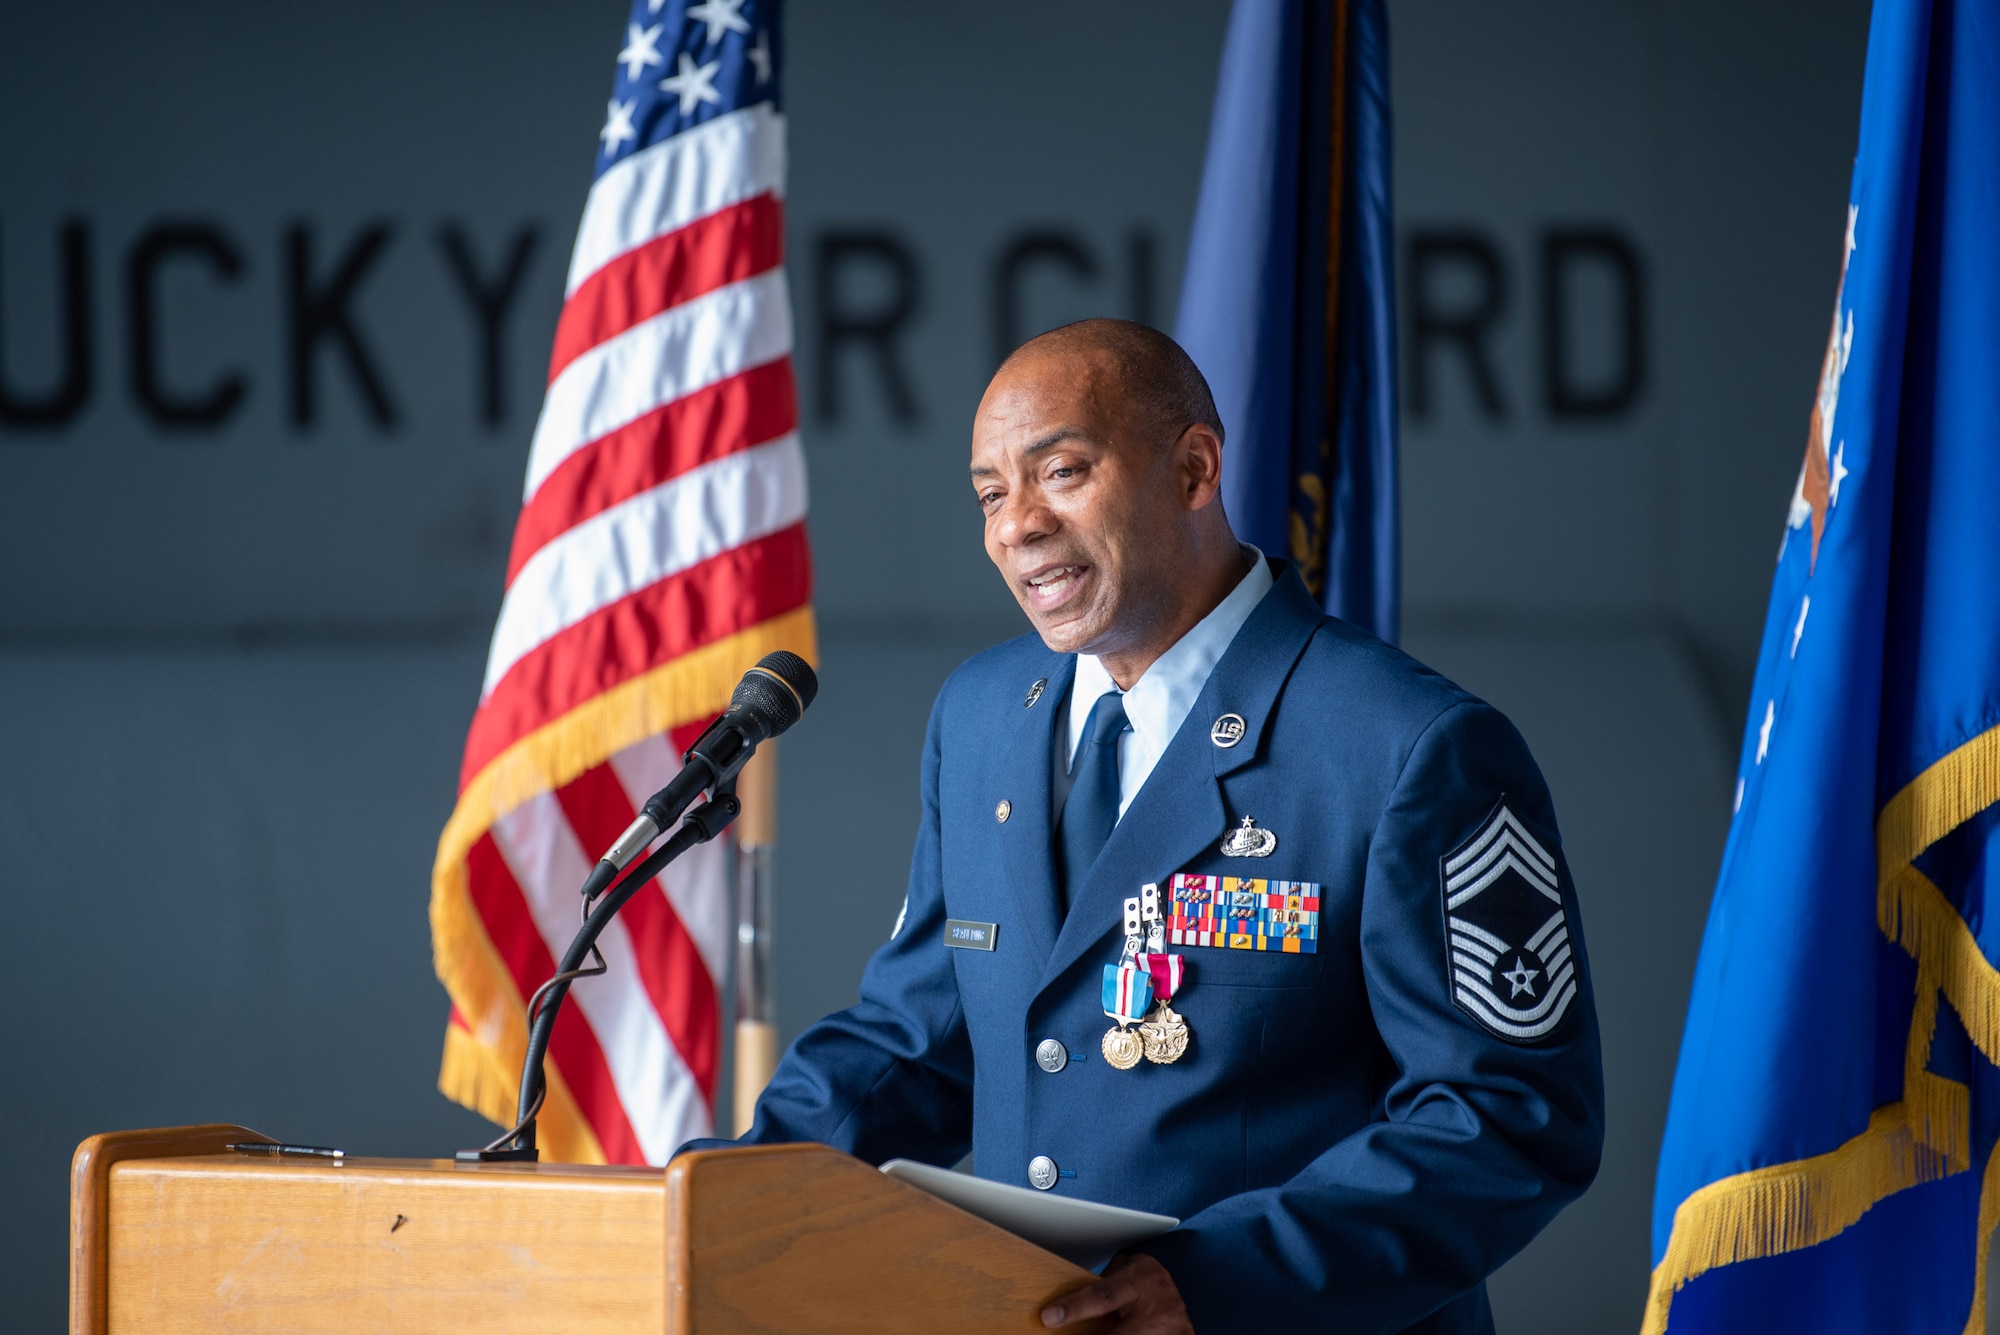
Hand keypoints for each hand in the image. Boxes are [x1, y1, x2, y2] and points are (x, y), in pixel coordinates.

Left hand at [1040, 1252, 1193, 1332]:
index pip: (1102, 1296)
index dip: (1074, 1307)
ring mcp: (1167, 1334)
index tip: (1048, 1316)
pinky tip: (1117, 1334)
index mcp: (1140, 1283)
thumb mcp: (1129, 1267)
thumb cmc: (1154, 1274)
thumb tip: (1073, 1301)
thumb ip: (1106, 1284)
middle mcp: (1154, 1313)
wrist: (1200, 1282)